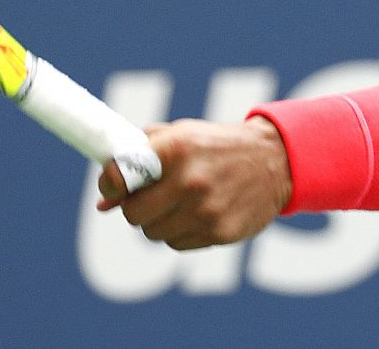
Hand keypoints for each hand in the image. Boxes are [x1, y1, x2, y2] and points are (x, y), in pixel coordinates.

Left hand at [97, 117, 291, 250]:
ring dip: (159, 221)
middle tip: (149, 197)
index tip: (113, 186)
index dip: (111, 184)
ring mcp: (206, 210)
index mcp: (177, 146)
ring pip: (153, 233)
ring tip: (180, 202)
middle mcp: (190, 179)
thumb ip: (140, 156)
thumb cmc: (217, 146)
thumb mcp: (182, 134)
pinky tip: (198, 213)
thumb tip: (103, 201)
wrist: (276, 160)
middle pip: (133, 214)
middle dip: (135, 207)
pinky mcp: (220, 233)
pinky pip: (177, 244)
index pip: (122, 175)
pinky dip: (180, 232)